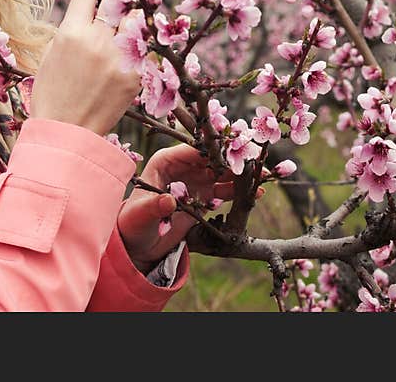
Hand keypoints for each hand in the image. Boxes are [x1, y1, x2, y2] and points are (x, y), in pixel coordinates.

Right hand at [29, 0, 141, 136]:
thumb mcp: (51, 53)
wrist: (67, 132)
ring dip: (132, 8)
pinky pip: (144, 45)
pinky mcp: (137, 74)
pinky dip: (139, 38)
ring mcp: (120, 57)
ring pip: (137, 16)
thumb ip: (72, 27)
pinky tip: (133, 37)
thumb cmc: (53, 93)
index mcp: (71, 33)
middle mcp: (97, 40)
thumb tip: (91, 6)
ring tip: (127, 9)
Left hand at [117, 143, 262, 273]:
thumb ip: (155, 207)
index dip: (213, 151)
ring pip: (222, 173)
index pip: (193, 150)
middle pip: (212, 159)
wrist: (138, 243)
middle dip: (234, 160)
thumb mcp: (141, 216)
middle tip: (254, 163)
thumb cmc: (132, 223)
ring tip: (262, 177)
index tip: (232, 152)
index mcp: (165, 161)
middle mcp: (183, 167)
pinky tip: (257, 192)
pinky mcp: (204, 196)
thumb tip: (169, 201)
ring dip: (241, 174)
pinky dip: (239, 191)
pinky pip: (225, 190)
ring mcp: (195, 180)